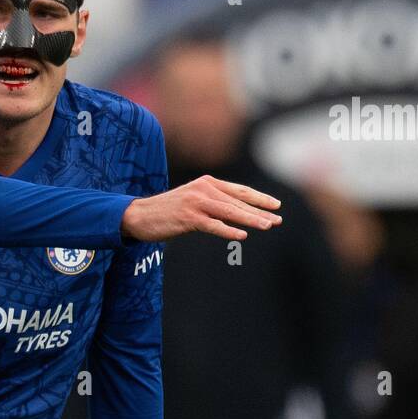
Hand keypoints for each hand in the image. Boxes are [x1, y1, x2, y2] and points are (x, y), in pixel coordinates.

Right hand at [121, 175, 281, 241]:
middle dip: (260, 211)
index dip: (259, 198)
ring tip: (268, 226)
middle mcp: (204, 189)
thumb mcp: (193, 201)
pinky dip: (228, 230)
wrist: (139, 215)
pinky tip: (242, 235)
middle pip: (238, 201)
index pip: (239, 191)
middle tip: (278, 220)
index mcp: (207, 183)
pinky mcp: (187, 217)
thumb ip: (213, 203)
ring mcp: (196, 203)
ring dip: (250, 219)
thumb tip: (236, 214)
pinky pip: (212, 225)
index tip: (276, 206)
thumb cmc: (167, 210)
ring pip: (229, 211)